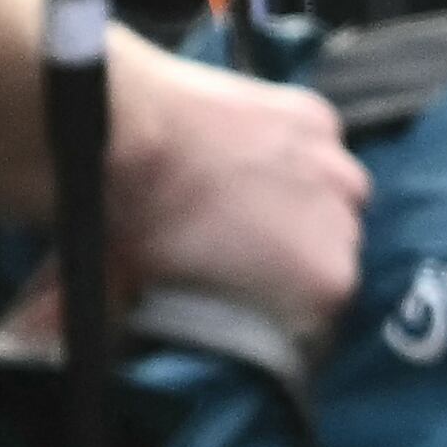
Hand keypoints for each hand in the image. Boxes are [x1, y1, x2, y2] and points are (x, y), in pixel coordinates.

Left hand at [107, 43, 367, 333]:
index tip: (244, 316)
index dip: (278, 324)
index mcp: (321, 280)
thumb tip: (102, 332)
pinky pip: (315, 149)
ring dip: (300, 206)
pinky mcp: (313, 114)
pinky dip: (288, 157)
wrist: (113, 121)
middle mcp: (344, 220)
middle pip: (333, 256)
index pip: (320, 322)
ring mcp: (332, 162)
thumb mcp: (133, 293)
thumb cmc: (131, 214)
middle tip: (233, 258)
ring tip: (241, 203)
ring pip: (333, 200)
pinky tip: (242, 157)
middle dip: (292, 260)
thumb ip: (145, 324)